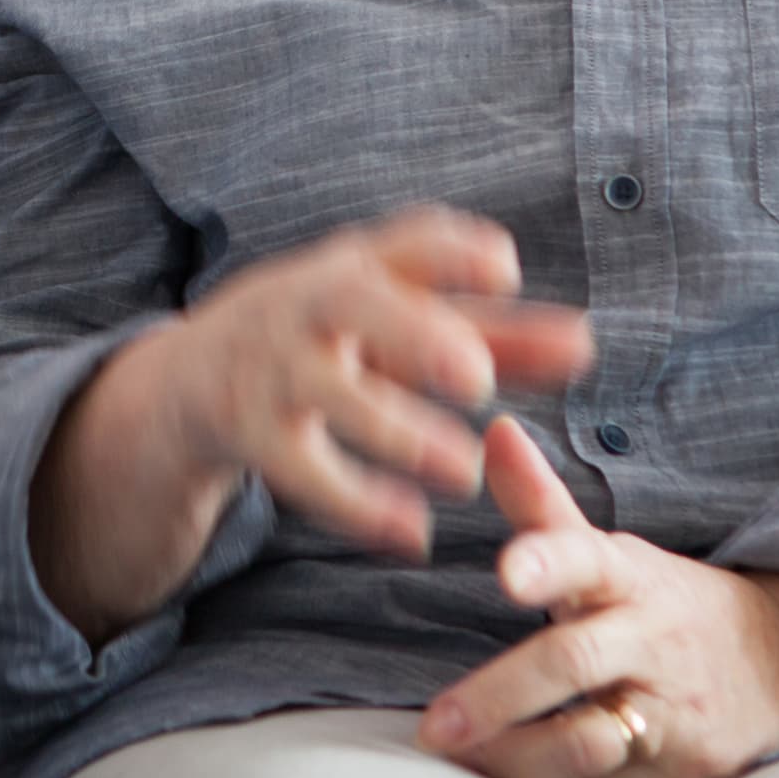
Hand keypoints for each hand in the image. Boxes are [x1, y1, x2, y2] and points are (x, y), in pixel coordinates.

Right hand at [161, 208, 595, 559]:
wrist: (190, 377)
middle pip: (353, 302)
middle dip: (411, 333)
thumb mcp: (404, 325)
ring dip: (395, 431)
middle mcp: (309, 306)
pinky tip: (412, 534)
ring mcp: (274, 368)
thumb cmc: (334, 341)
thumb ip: (498, 335)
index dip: (454, 253)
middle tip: (477, 376)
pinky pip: (300, 469)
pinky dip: (354, 503)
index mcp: (357, 267)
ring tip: (463, 472)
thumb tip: (588, 345)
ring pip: (328, 393)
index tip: (504, 268)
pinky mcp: (250, 433)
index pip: (407, 243)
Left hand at [416, 414, 778, 777]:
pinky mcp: (676, 774)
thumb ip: (541, 503)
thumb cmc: (663, 604)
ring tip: (459, 755)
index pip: (586, 557)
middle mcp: (650, 641)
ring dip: (517, 754)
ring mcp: (668, 713)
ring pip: (587, 741)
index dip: (547, 561)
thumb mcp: (611, 552)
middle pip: (573, 663)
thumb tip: (494, 428)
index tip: (508, 571)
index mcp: (628, 576)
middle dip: (500, 695)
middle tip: (436, 724)